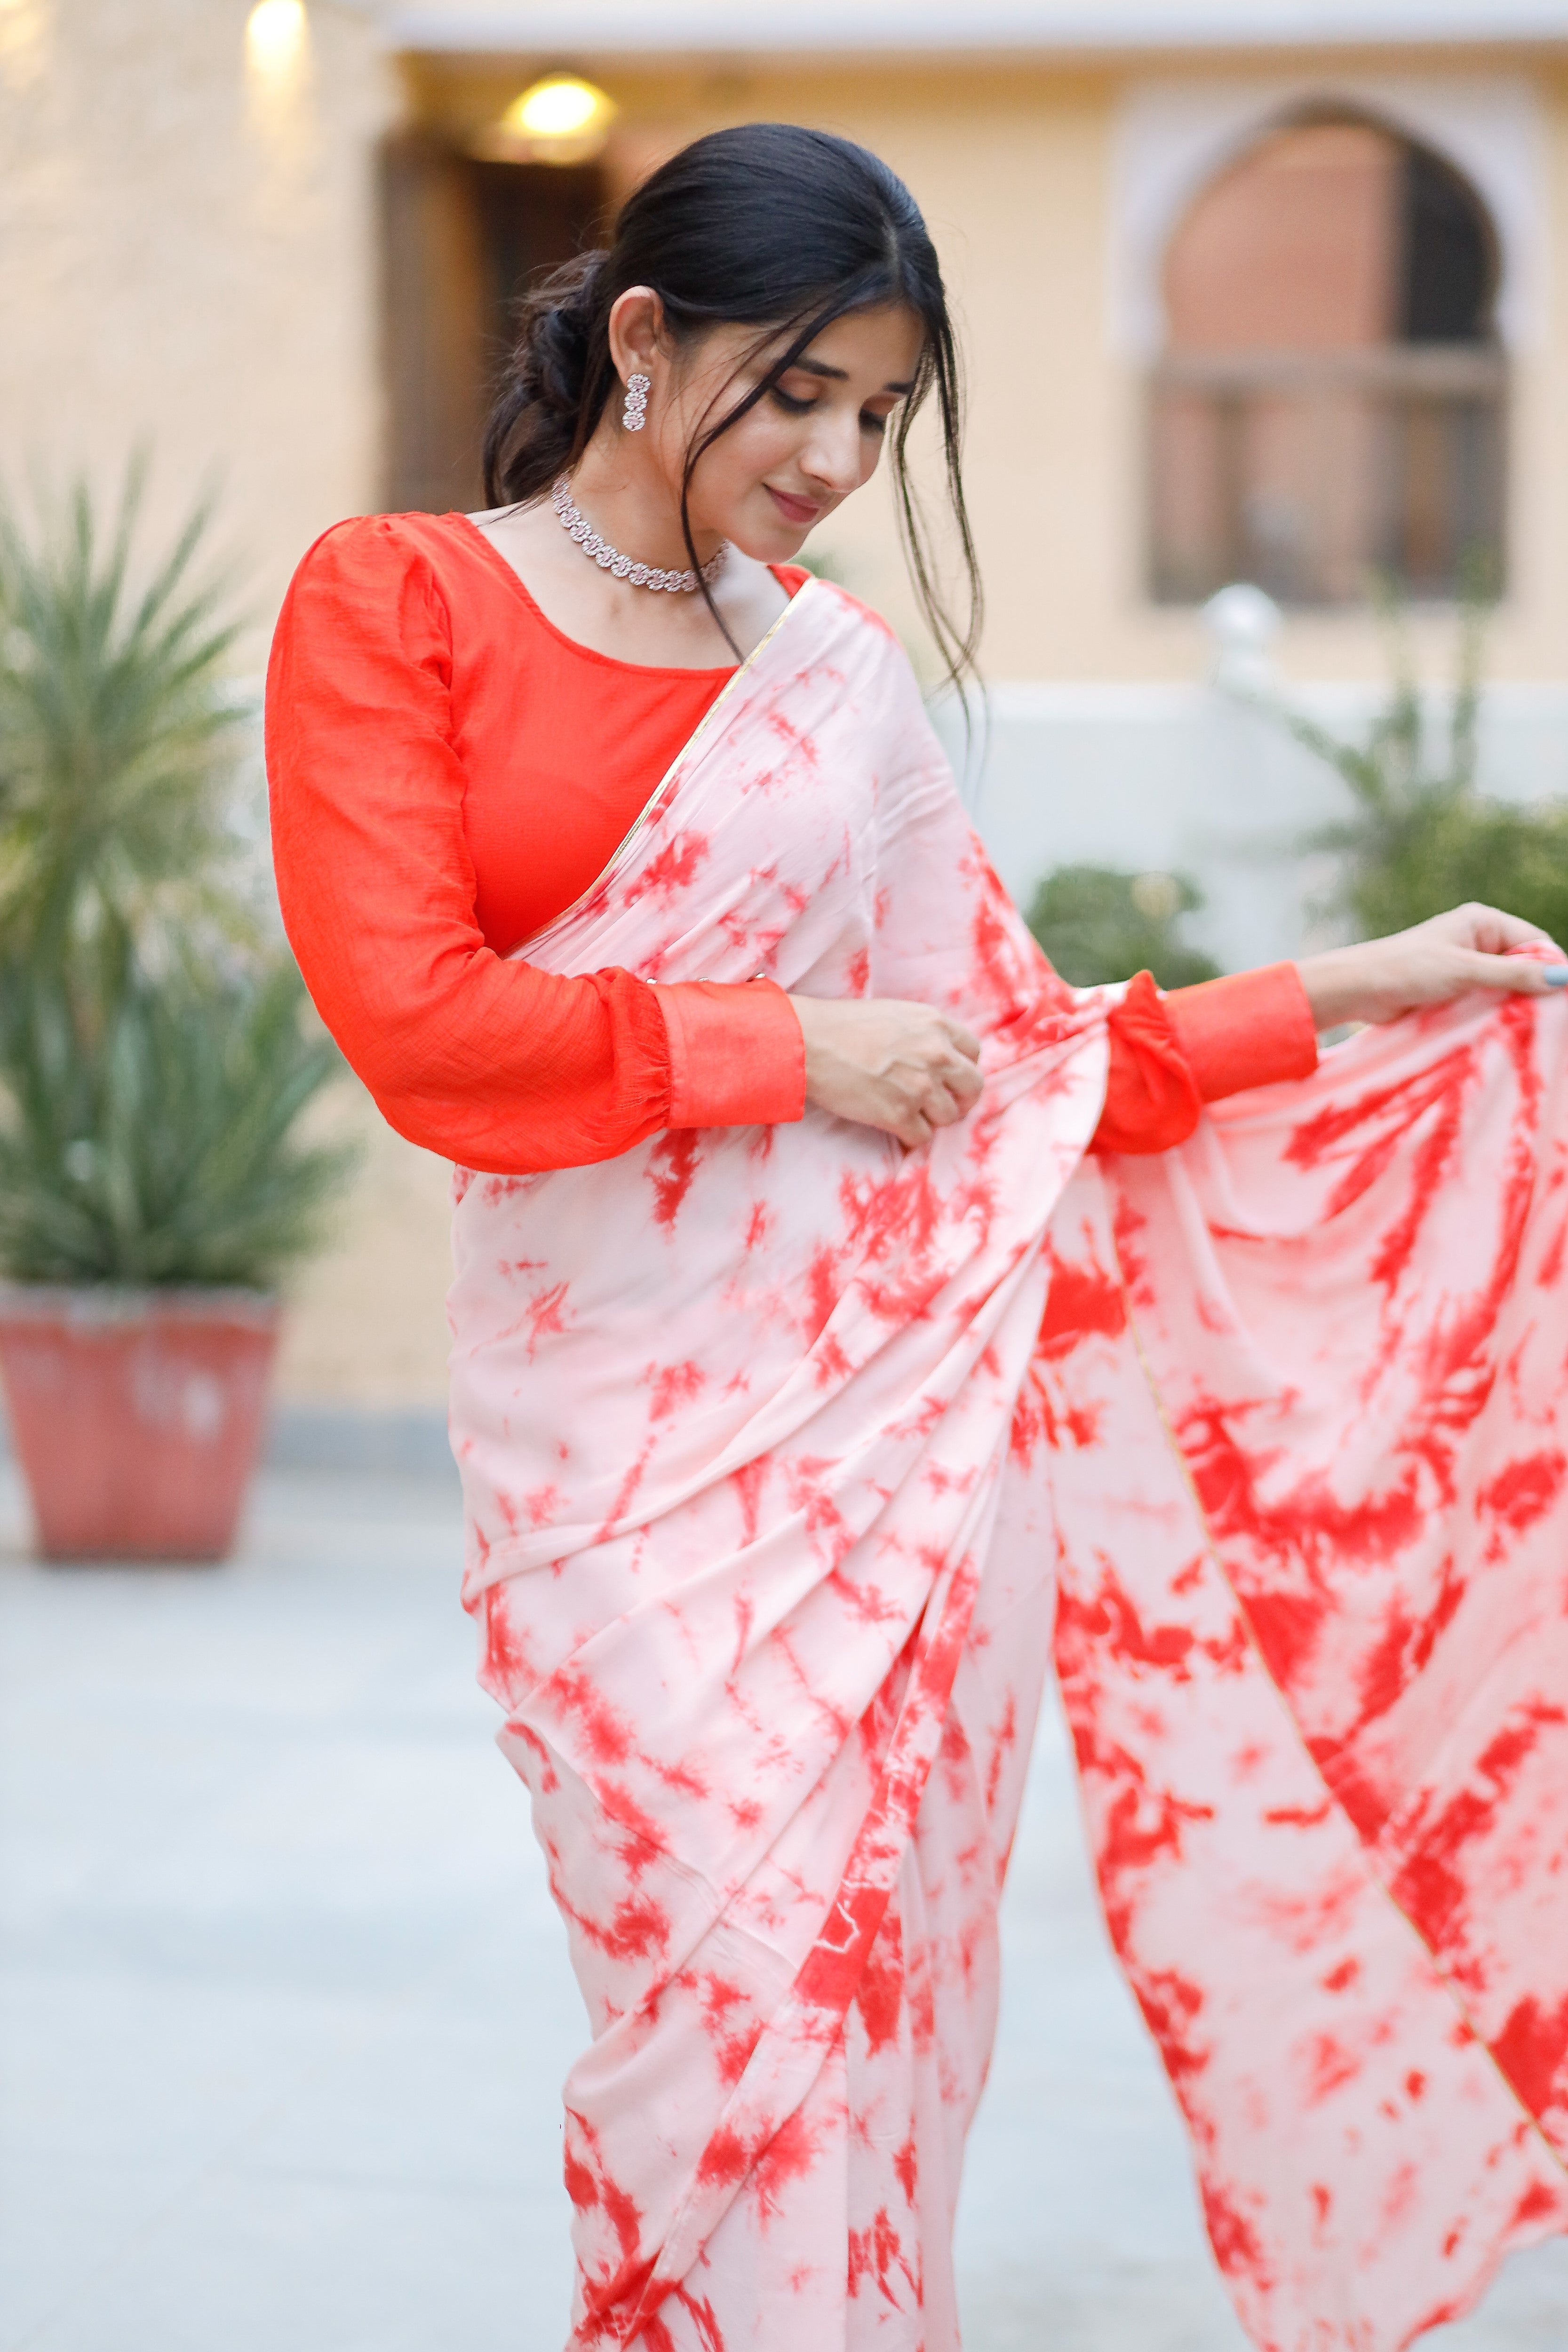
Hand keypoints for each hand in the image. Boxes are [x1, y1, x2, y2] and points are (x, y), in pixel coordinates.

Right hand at [789, 994, 982, 1147]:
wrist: (808, 1042)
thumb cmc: (842, 1025)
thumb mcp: (895, 1014)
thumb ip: (923, 1033)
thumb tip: (936, 1054)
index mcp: (936, 1025)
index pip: (973, 1052)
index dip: (962, 1068)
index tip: (949, 1077)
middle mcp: (936, 1054)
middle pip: (973, 1088)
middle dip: (959, 1099)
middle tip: (940, 1104)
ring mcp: (920, 1086)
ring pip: (949, 1116)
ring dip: (932, 1119)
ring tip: (910, 1114)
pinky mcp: (899, 1114)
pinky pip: (922, 1137)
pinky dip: (910, 1137)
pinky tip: (895, 1128)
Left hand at [1297, 904, 1567, 1030]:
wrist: (1356, 989)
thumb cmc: (1406, 969)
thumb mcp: (1465, 970)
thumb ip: (1513, 974)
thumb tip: (1563, 977)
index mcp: (1482, 922)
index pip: (1535, 941)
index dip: (1551, 967)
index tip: (1560, 996)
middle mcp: (1477, 941)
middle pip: (1523, 965)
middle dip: (1534, 990)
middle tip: (1547, 1019)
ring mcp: (1465, 967)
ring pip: (1505, 987)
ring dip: (1514, 1006)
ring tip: (1526, 1028)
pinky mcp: (1454, 991)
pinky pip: (1486, 1002)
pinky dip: (1495, 1015)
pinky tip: (1503, 1031)